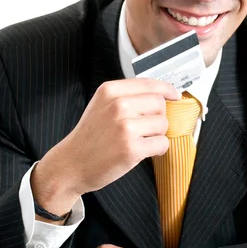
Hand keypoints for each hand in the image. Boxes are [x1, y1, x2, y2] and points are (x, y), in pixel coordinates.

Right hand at [31, 78, 179, 212]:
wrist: (71, 164)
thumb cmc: (90, 137)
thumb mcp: (101, 106)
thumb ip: (127, 96)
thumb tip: (162, 94)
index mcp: (110, 91)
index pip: (149, 83)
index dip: (167, 90)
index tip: (175, 95)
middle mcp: (118, 105)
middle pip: (160, 103)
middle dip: (158, 116)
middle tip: (145, 128)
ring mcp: (125, 127)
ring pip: (163, 124)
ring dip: (156, 135)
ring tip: (139, 140)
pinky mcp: (131, 148)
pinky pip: (162, 144)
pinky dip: (157, 150)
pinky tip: (142, 152)